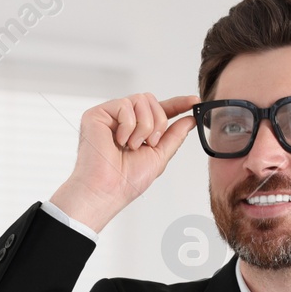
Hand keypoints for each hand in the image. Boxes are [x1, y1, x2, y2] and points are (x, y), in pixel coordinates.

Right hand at [50, 92, 199, 232]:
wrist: (107, 191)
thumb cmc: (127, 181)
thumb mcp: (159, 156)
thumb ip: (175, 136)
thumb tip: (190, 119)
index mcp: (135, 130)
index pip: (158, 110)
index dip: (177, 104)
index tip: (194, 102)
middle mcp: (121, 121)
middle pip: (151, 100)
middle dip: (158, 122)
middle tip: (150, 143)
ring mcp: (108, 117)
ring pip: (140, 100)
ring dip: (144, 127)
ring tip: (132, 146)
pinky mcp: (96, 115)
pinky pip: (124, 105)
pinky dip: (128, 125)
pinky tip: (119, 141)